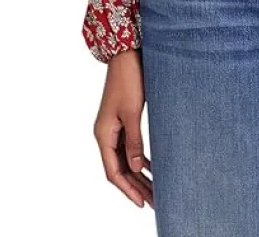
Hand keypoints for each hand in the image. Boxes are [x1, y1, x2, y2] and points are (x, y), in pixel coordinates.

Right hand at [93, 48, 153, 209]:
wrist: (127, 54)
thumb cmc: (129, 80)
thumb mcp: (133, 112)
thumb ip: (134, 141)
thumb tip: (137, 168)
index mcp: (103, 134)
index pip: (113, 172)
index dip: (127, 189)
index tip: (141, 203)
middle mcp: (105, 134)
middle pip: (120, 168)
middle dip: (136, 186)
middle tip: (154, 201)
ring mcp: (113, 128)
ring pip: (125, 159)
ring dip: (139, 174)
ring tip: (154, 189)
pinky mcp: (122, 120)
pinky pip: (129, 147)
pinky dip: (139, 159)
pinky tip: (152, 167)